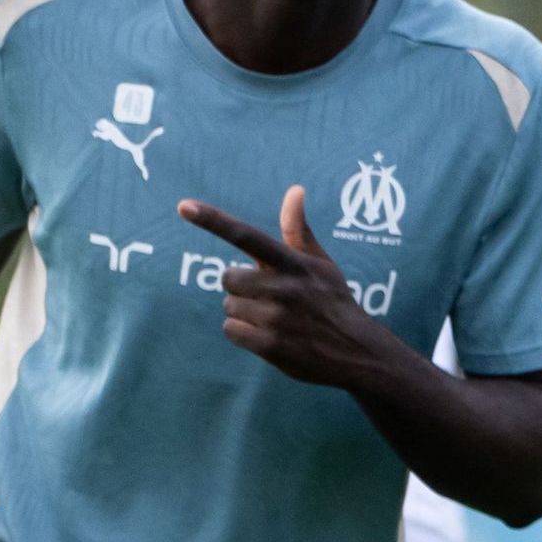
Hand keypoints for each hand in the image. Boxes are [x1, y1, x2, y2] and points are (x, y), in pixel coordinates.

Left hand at [176, 186, 390, 386]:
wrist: (357, 352)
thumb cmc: (334, 301)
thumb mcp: (322, 263)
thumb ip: (298, 230)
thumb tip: (295, 190)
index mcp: (293, 262)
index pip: (246, 236)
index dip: (213, 220)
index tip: (184, 206)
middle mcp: (283, 287)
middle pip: (228, 278)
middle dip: (241, 288)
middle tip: (268, 297)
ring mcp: (276, 317)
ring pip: (229, 306)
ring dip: (244, 312)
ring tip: (273, 319)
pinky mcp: (270, 345)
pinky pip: (231, 330)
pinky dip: (243, 333)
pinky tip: (267, 336)